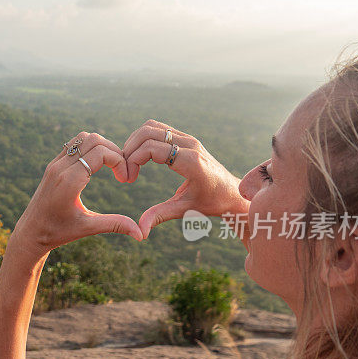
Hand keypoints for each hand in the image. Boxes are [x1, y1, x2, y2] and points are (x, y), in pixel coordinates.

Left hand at [11, 132, 142, 256]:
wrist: (30, 232)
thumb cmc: (58, 232)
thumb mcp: (87, 228)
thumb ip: (115, 225)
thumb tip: (141, 234)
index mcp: (69, 181)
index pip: (101, 153)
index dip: (120, 162)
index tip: (125, 180)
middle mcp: (60, 168)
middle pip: (94, 140)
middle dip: (114, 152)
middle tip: (121, 172)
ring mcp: (54, 164)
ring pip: (83, 137)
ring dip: (102, 147)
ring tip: (112, 166)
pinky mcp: (53, 164)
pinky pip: (74, 144)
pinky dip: (90, 148)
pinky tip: (98, 166)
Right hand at [122, 120, 248, 237]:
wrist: (232, 192)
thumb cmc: (211, 203)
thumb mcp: (185, 210)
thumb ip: (160, 216)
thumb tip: (140, 232)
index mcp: (190, 161)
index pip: (152, 148)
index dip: (133, 160)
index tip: (129, 180)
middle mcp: (189, 144)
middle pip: (148, 132)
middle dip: (130, 149)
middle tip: (125, 170)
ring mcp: (188, 139)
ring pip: (152, 126)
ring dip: (135, 142)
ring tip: (129, 163)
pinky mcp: (186, 138)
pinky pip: (159, 129)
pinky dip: (144, 139)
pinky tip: (140, 158)